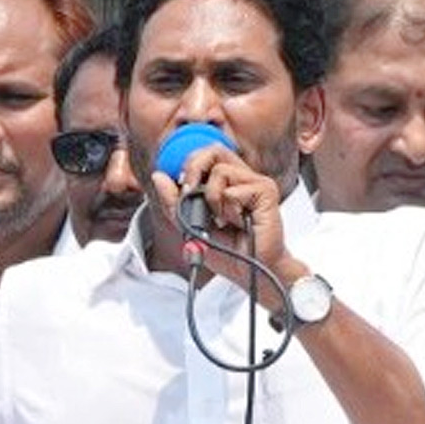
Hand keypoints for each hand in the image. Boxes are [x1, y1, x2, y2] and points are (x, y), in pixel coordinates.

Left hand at [160, 144, 303, 307]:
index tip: (181, 187)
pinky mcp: (266, 192)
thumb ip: (173, 201)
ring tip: (222, 220)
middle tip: (190, 193)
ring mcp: (256, 183)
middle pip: (213, 151)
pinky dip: (228, 210)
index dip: (189, 165)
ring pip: (221, 171)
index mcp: (227, 181)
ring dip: (212, 200)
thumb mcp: (189, 226)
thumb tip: (158, 176)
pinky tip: (237, 223)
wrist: (249, 272)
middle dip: (194, 170)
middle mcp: (242, 177)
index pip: (206, 155)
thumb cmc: (227, 251)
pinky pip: (233, 191)